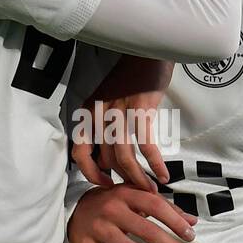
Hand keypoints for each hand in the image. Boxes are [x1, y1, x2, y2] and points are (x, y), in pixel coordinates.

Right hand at [67, 185, 197, 242]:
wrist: (74, 211)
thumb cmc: (111, 204)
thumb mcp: (135, 198)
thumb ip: (164, 208)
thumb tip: (192, 222)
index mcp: (125, 194)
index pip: (155, 206)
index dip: (175, 221)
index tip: (191, 236)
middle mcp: (110, 210)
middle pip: (146, 231)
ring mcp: (97, 229)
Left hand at [71, 57, 173, 191]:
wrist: (147, 51)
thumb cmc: (130, 79)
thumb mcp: (107, 102)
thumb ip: (104, 128)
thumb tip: (108, 162)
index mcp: (88, 113)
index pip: (80, 152)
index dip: (91, 173)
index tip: (106, 184)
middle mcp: (99, 113)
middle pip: (107, 159)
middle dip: (124, 179)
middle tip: (138, 190)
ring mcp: (119, 111)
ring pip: (125, 156)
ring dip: (139, 177)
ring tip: (152, 188)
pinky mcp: (141, 109)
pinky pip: (146, 145)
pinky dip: (155, 163)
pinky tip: (163, 174)